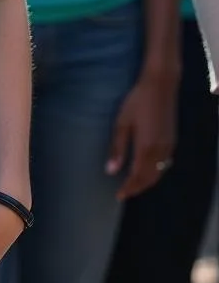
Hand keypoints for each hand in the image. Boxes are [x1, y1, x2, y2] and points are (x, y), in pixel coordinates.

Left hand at [106, 68, 178, 199]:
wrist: (160, 87)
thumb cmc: (137, 101)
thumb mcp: (122, 123)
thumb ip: (117, 148)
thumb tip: (110, 170)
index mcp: (146, 148)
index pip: (137, 177)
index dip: (128, 188)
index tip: (118, 195)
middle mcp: (161, 151)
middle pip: (150, 179)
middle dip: (137, 188)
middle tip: (124, 193)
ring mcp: (169, 147)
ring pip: (159, 173)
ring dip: (147, 181)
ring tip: (133, 184)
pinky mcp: (172, 141)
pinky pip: (164, 164)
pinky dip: (155, 172)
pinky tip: (146, 169)